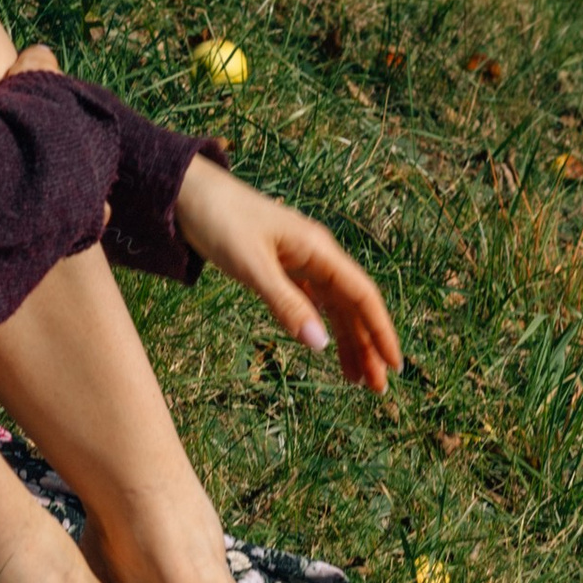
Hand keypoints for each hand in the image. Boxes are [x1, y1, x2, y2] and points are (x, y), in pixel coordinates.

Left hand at [171, 160, 401, 392]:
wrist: (187, 193)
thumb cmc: (219, 221)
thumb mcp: (251, 265)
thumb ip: (285, 304)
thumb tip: (321, 346)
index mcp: (318, 249)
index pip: (362, 294)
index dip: (380, 330)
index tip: (394, 364)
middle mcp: (316, 255)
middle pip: (352, 305)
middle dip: (367, 346)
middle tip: (377, 389)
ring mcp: (299, 261)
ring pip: (333, 306)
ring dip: (347, 341)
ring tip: (356, 380)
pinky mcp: (281, 267)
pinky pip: (312, 302)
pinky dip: (321, 326)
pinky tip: (325, 347)